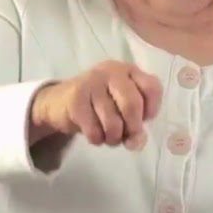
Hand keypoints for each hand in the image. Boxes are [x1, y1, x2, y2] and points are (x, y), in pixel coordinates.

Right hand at [30, 61, 162, 149]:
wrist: (59, 102)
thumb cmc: (98, 104)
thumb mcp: (121, 107)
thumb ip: (136, 121)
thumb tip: (137, 141)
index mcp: (128, 71)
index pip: (152, 87)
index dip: (152, 109)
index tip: (144, 120)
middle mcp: (111, 72)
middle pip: (132, 105)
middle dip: (133, 128)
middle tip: (127, 137)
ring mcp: (92, 83)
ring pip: (113, 123)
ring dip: (113, 138)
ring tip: (109, 136)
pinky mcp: (75, 99)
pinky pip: (94, 130)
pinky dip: (97, 139)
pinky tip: (94, 134)